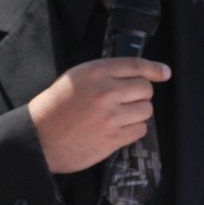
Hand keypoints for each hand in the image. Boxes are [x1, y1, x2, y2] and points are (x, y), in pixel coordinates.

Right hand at [28, 58, 171, 174]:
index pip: (135, 66)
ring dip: (137, 113)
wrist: (39, 137)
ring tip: (118, 117)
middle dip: (139, 95)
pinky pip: (139, 130)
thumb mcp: (75, 78)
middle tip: (124, 102)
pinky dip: (133, 130)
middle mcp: (106, 91)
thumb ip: (104, 73)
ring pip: (146, 110)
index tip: (164, 73)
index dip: (154, 69)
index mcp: (95, 72)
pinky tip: (117, 129)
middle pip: (145, 89)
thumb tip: (135, 74)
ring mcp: (111, 116)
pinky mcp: (113, 138)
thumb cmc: (55, 107)